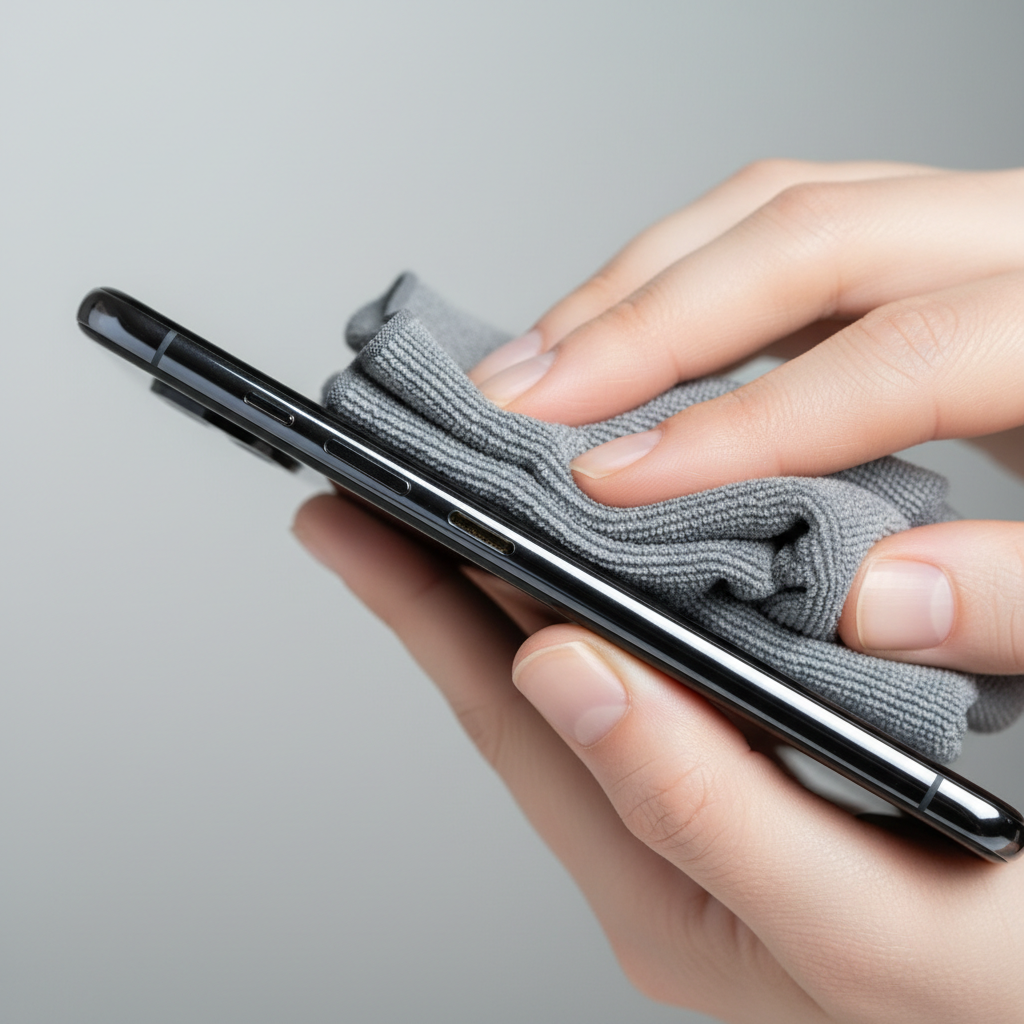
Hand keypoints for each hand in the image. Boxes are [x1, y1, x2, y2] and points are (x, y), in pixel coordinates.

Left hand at [293, 493, 1023, 1023]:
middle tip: (376, 482)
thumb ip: (703, 810)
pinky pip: (657, 671)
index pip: (504, 720)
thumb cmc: (991, 993)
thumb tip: (564, 668)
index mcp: (660, 892)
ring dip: (515, 580)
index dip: (417, 607)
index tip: (346, 514)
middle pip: (520, 692)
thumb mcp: (862, 925)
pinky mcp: (760, 782)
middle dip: (439, 579)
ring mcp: (708, 814)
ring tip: (462, 495)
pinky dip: (614, 596)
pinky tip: (608, 546)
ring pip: (584, 674)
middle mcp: (665, 846)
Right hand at [472, 161, 1023, 673]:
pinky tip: (614, 341)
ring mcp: (971, 227)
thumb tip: (868, 599)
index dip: (746, 424)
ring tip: (540, 362)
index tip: (617, 488)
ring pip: (784, 208)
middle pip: (816, 232)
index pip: (903, 353)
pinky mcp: (922, 248)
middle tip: (530, 401)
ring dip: (643, 285)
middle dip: (648, 322)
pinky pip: (785, 232)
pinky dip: (681, 281)